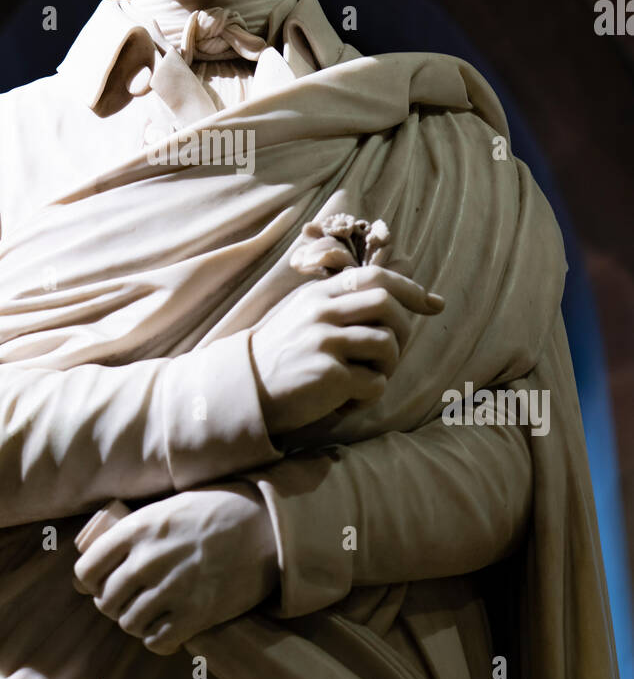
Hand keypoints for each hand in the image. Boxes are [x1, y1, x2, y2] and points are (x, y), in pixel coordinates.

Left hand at [72, 484, 278, 655]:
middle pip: (105, 601)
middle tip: (131, 598)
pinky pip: (157, 642)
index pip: (86, 570)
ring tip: (152, 611)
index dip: (89, 581)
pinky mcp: (195, 615)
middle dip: (114, 603)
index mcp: (136, 529)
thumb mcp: (166, 508)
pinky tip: (168, 626)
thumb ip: (132, 533)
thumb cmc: (214, 511)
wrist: (264, 526)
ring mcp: (170, 590)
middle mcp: (147, 560)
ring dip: (136, 621)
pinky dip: (158, 638)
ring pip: (128, 624)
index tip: (101, 583)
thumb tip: (95, 564)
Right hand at [249, 264, 443, 433]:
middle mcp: (321, 311)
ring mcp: (324, 341)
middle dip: (403, 330)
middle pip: (388, 305)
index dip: (411, 290)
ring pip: (387, 344)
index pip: (375, 277)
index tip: (435, 304)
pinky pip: (375, 383)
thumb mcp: (304, 317)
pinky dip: (369, 396)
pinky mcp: (328, 375)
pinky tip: (347, 401)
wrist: (244, 393)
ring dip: (387, 368)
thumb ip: (340, 304)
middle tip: (391, 356)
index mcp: (318, 294)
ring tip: (364, 381)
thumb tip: (393, 298)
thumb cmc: (281, 357)